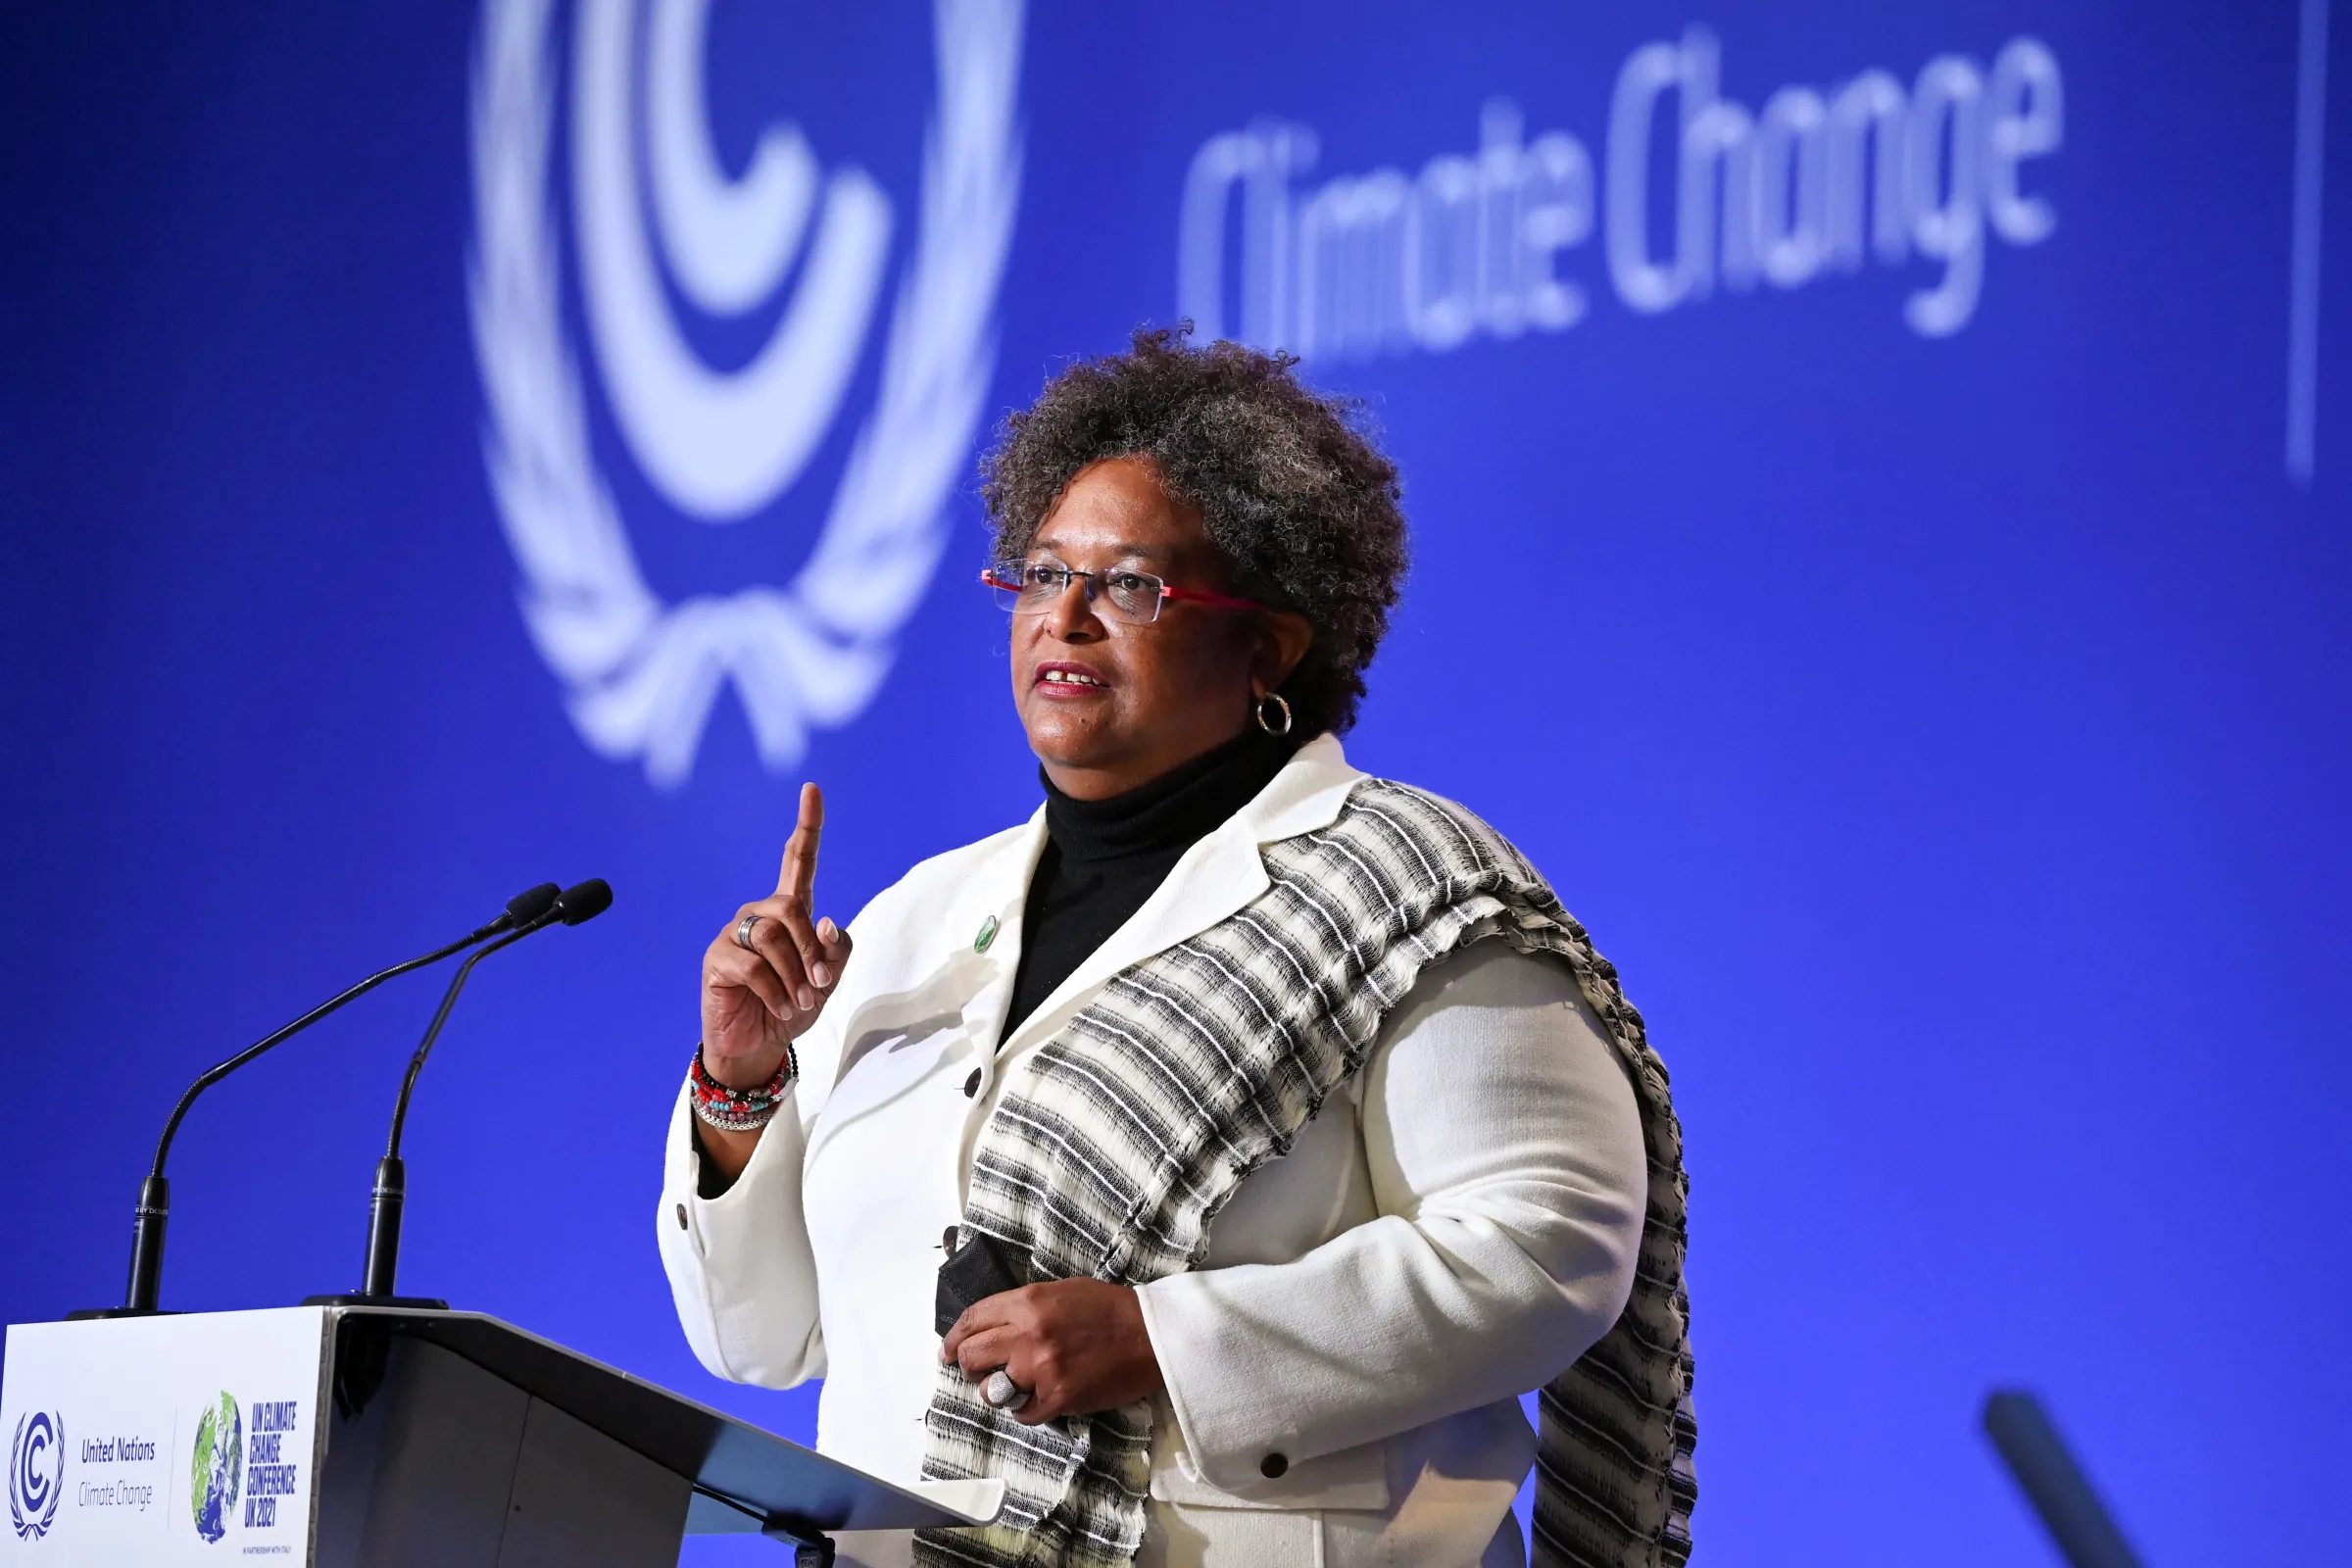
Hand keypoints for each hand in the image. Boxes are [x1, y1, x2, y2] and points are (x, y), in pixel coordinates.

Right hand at [699, 782, 853, 1091]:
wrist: (761, 1045)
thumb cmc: (795, 1005)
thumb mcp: (827, 979)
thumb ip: (834, 950)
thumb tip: (826, 920)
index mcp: (791, 910)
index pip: (798, 860)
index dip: (807, 825)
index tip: (812, 789)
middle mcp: (761, 913)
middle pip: (792, 908)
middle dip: (812, 949)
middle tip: (819, 985)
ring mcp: (736, 933)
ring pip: (773, 937)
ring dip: (795, 975)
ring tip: (800, 1000)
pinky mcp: (718, 958)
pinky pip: (753, 966)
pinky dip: (776, 991)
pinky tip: (781, 1007)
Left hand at [940, 1280, 1162, 1424]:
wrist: (1150, 1335)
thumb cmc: (1108, 1309)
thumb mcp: (1060, 1292)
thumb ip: (1023, 1308)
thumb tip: (991, 1327)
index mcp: (1028, 1302)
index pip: (972, 1320)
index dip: (953, 1337)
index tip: (947, 1350)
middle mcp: (1028, 1334)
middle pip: (971, 1356)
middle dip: (968, 1365)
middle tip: (977, 1370)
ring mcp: (1041, 1368)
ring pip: (991, 1390)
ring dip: (997, 1391)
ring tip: (1014, 1386)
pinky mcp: (1058, 1397)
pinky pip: (1022, 1413)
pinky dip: (1026, 1410)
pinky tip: (1038, 1400)